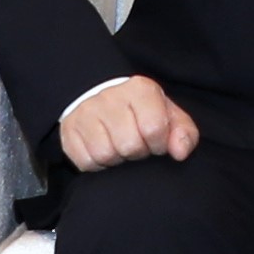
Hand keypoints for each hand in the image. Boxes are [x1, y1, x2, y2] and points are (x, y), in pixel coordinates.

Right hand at [59, 73, 202, 173]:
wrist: (103, 100)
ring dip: (116, 159)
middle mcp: (110, 97)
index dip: (158, 144)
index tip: (155, 143)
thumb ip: (184, 134)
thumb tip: (179, 152)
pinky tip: (102, 151)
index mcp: (140, 90)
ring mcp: (86, 112)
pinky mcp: (69, 130)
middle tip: (135, 146)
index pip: (154, 128)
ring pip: (105, 154)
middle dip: (136, 153)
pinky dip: (97, 164)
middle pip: (129, 145)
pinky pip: (85, 162)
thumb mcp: (170, 117)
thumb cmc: (143, 114)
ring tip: (119, 148)